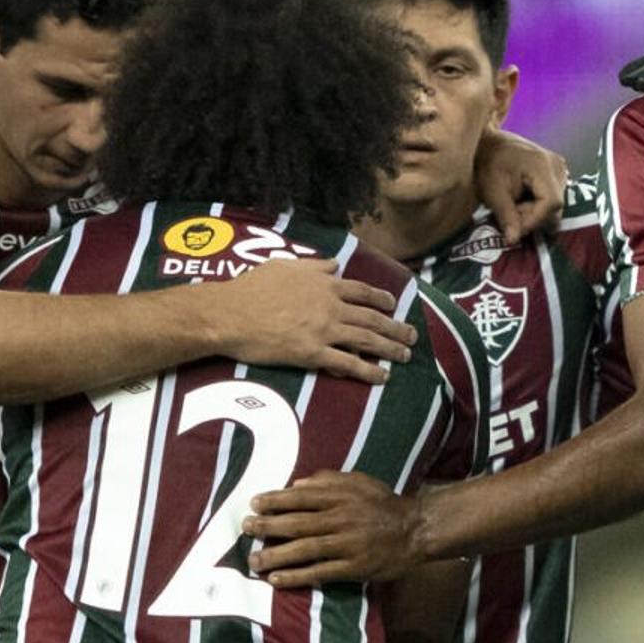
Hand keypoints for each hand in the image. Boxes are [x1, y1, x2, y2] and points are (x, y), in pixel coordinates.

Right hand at [203, 258, 412, 382]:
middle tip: (412, 336)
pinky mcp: (313, 353)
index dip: (381, 298)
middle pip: (372, 317)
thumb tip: (334, 264)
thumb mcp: (284, 265)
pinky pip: (348, 364)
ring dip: (390, 349)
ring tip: (405, 356)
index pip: (361, 290)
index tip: (393, 304)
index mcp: (324, 283)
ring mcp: (324, 330)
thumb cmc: (251, 288)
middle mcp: (330, 305)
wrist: (231, 313)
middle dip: (395, 327)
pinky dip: (369, 371)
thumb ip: (313, 265)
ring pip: (367, 340)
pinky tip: (383, 377)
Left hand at [242, 470, 427, 587]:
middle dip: (268, 526)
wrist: (415, 530)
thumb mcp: (359, 482)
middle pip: (297, 523)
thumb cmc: (383, 504)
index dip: (275, 500)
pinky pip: (320, 572)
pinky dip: (297, 576)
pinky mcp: (354, 567)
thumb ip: (328, 480)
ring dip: (276, 555)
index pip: (301, 497)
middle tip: (246, 528)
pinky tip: (276, 579)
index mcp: (341, 496)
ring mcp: (347, 544)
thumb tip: (296, 484)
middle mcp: (341, 519)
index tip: (254, 503)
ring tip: (253, 559)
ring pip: (304, 549)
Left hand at [476, 130, 564, 241]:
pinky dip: (537, 206)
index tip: (515, 228)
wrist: (489, 142)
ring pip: (555, 207)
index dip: (534, 220)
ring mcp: (560, 169)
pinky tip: (521, 201)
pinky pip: (552, 199)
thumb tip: (513, 241)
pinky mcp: (557, 174)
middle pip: (555, 207)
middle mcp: (558, 166)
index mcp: (542, 165)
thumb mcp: (492, 191)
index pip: (551, 203)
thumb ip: (505, 216)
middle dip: (532, 218)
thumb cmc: (487, 162)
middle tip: (510, 217)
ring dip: (534, 214)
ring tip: (513, 207)